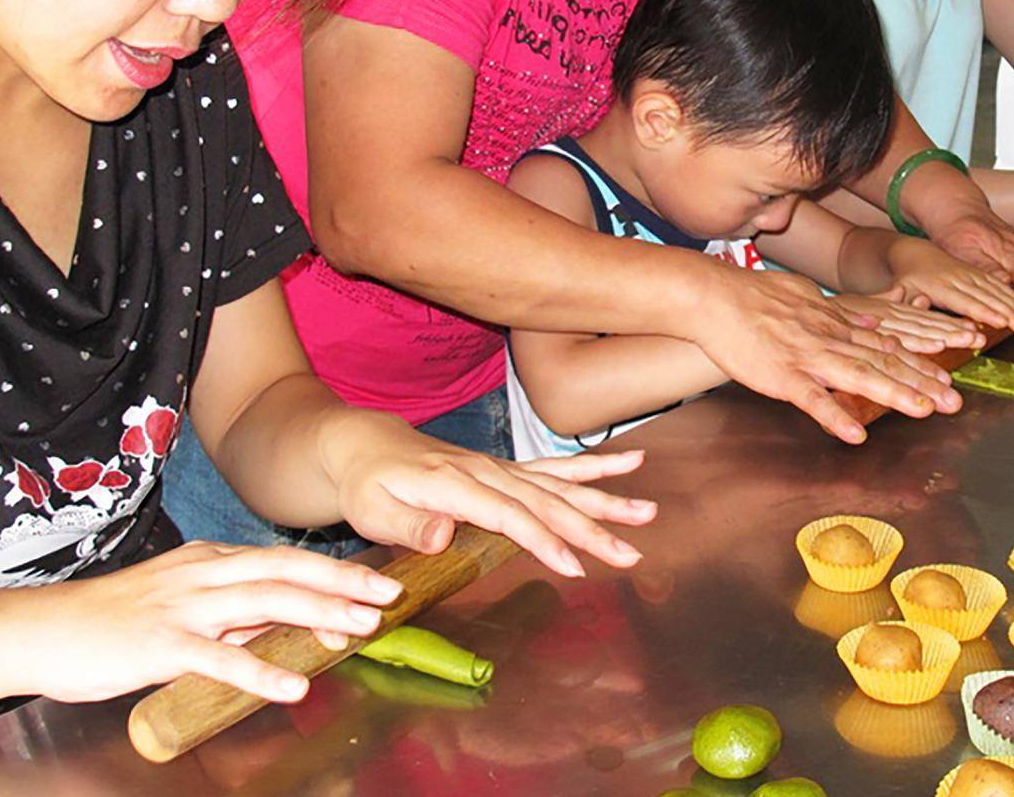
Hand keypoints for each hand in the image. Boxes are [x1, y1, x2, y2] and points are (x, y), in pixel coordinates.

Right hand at [29, 541, 407, 705]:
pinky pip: (218, 658)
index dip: (334, 571)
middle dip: (343, 581)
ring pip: (262, 602)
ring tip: (360, 628)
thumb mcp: (181, 610)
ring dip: (317, 613)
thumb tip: (281, 626)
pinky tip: (293, 686)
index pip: (284, 562)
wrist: (37, 632)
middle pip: (285, 570)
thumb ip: (230, 615)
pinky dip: (260, 671)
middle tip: (390, 594)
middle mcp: (202, 575)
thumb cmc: (109, 625)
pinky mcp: (159, 644)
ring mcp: (182, 607)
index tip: (377, 583)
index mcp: (209, 563)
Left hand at [322, 414, 656, 576]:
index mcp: (456, 484)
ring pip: (562, 486)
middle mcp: (488, 471)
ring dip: (606, 501)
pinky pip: (558, 468)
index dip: (542, 541)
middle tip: (631, 554)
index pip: (509, 515)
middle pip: (548, 502)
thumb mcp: (372, 509)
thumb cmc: (367, 484)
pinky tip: (632, 463)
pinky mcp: (509, 471)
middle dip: (592, 529)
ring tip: (648, 513)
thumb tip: (446, 533)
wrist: (366, 445)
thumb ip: (410, 525)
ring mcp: (503, 468)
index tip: (574, 567)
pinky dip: (596, 467)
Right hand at [694, 266, 961, 443]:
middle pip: (884, 362)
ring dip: (893, 394)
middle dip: (922, 383)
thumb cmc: (755, 297)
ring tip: (924, 412)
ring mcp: (807, 356)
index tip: (947, 378)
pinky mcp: (781, 375)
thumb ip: (842, 312)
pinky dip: (833, 415)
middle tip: (955, 402)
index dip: (920, 363)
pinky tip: (855, 435)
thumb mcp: (807, 296)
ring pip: (859, 376)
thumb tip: (873, 319)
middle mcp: (830, 339)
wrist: (713, 297)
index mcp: (836, 324)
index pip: (887, 345)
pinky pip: (811, 399)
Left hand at [881, 235, 1013, 332]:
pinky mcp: (976, 272)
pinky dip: (1011, 294)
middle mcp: (959, 278)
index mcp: (940, 286)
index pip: (966, 301)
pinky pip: (997, 282)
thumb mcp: (902, 288)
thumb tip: (919, 305)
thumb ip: (908, 300)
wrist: (913, 252)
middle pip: (986, 297)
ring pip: (996, 289)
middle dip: (1007, 312)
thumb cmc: (906, 278)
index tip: (1001, 322)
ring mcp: (970, 273)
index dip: (984, 312)